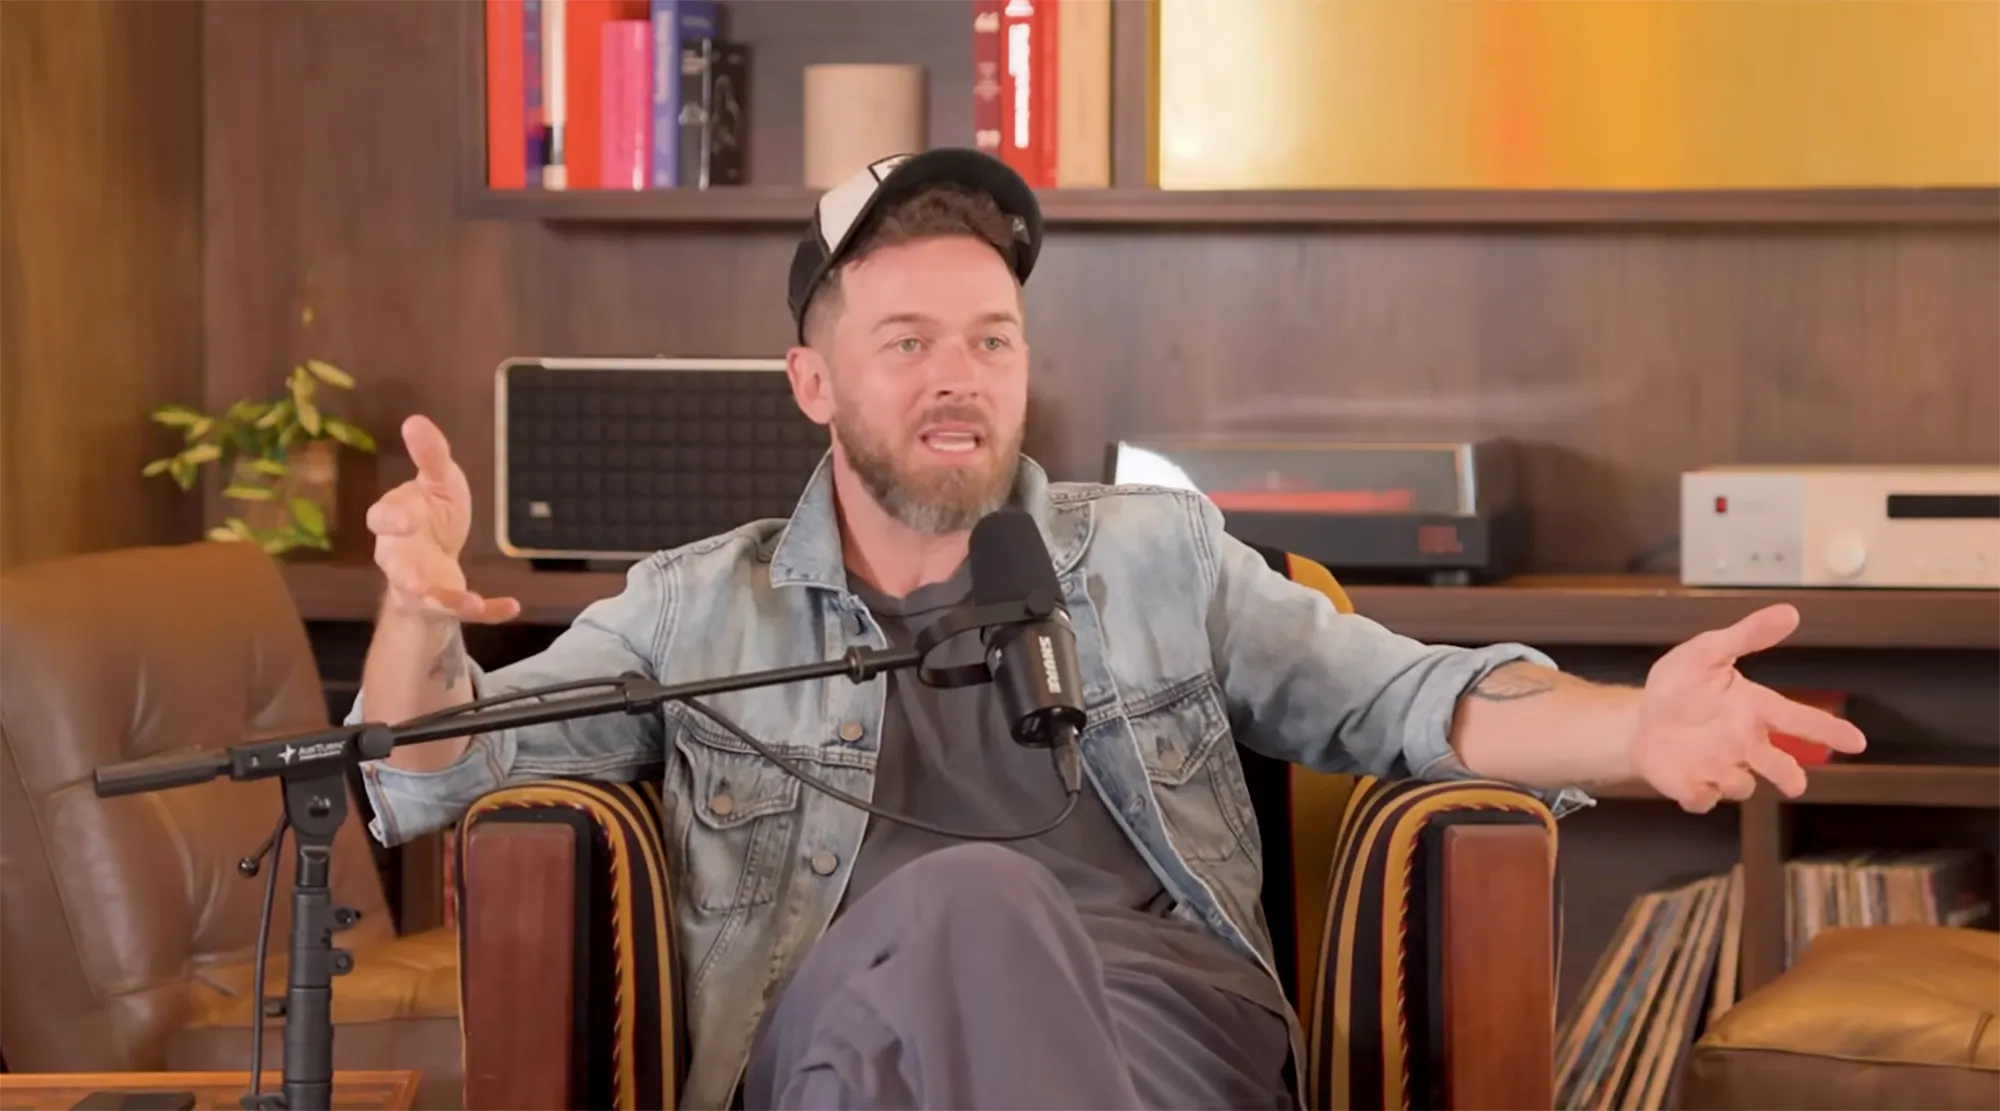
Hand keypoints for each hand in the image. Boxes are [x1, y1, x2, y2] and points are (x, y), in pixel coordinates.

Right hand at [366, 415, 520, 623]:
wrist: (435, 553)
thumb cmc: (432, 512)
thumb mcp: (439, 481)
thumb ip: (430, 456)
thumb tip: (415, 421)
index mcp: (395, 518)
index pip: (383, 518)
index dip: (391, 519)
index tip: (406, 520)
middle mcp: (400, 554)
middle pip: (397, 566)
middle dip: (407, 574)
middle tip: (419, 583)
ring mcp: (421, 582)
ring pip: (426, 595)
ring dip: (446, 600)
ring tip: (468, 604)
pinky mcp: (444, 602)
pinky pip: (463, 610)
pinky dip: (488, 611)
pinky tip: (512, 607)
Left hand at [1633, 604, 1865, 811]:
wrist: (1639, 716)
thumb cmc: (1680, 685)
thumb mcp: (1708, 651)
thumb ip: (1747, 635)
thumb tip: (1790, 613)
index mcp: (1755, 710)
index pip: (1800, 719)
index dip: (1829, 730)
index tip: (1857, 741)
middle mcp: (1745, 743)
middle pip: (1782, 767)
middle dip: (1790, 776)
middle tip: (1794, 781)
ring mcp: (1721, 768)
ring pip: (1743, 785)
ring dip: (1735, 779)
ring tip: (1712, 762)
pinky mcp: (1694, 786)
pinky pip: (1704, 799)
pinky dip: (1700, 794)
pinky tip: (1687, 781)